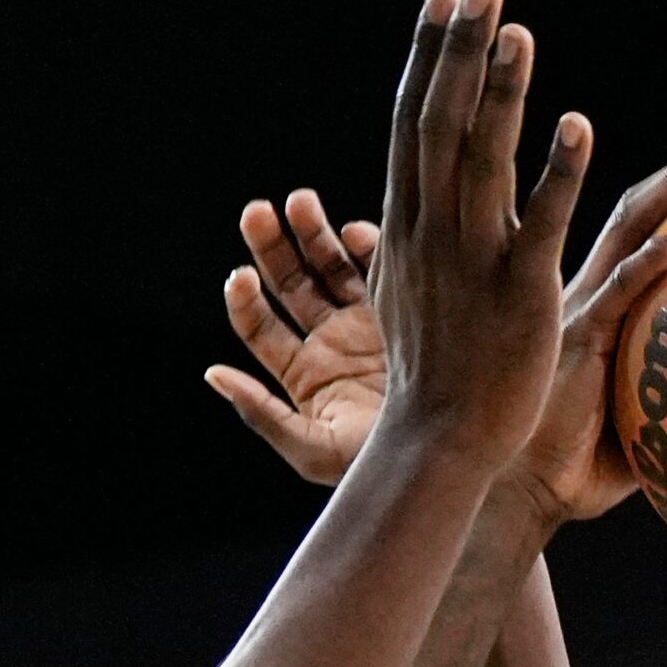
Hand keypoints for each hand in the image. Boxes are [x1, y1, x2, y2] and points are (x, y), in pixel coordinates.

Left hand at [205, 190, 383, 484]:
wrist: (453, 451)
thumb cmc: (381, 465)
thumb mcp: (313, 449)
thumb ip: (263, 414)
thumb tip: (213, 373)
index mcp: (303, 374)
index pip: (259, 326)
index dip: (245, 299)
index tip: (241, 277)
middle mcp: (331, 341)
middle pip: (288, 282)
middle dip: (270, 246)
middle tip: (257, 212)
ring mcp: (367, 319)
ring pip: (329, 263)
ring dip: (312, 230)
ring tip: (300, 201)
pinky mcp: (406, 304)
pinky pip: (378, 263)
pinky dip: (366, 242)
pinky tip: (355, 232)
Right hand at [367, 0, 588, 473]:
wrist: (438, 443)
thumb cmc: (431, 378)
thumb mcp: (406, 295)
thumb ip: (411, 242)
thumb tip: (402, 210)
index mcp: (407, 228)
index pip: (411, 125)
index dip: (427, 60)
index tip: (443, 3)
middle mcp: (433, 233)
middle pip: (441, 124)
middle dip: (459, 52)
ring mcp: (473, 261)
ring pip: (484, 161)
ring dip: (502, 93)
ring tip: (518, 30)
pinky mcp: (520, 294)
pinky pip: (541, 225)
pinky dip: (557, 173)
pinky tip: (577, 125)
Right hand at [503, 134, 666, 527]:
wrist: (514, 495)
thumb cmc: (568, 470)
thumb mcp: (632, 428)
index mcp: (587, 308)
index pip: (629, 236)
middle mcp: (580, 296)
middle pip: (633, 214)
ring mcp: (578, 311)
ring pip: (630, 229)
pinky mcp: (578, 338)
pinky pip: (624, 290)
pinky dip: (658, 260)